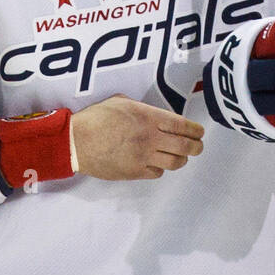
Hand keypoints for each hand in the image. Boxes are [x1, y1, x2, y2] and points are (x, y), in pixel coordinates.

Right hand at [71, 94, 203, 180]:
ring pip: (174, 162)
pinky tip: (157, 163)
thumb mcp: (120, 102)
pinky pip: (157, 173)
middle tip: (198, 147)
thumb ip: (142, 108)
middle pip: (184, 146)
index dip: (195, 130)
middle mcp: (149, 138)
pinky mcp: (134, 172)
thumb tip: (154, 114)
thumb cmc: (95, 119)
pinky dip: (161, 169)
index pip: (182, 125)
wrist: (75, 143)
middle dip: (196, 147)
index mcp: (148, 117)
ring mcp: (143, 157)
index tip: (200, 132)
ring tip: (181, 156)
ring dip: (181, 159)